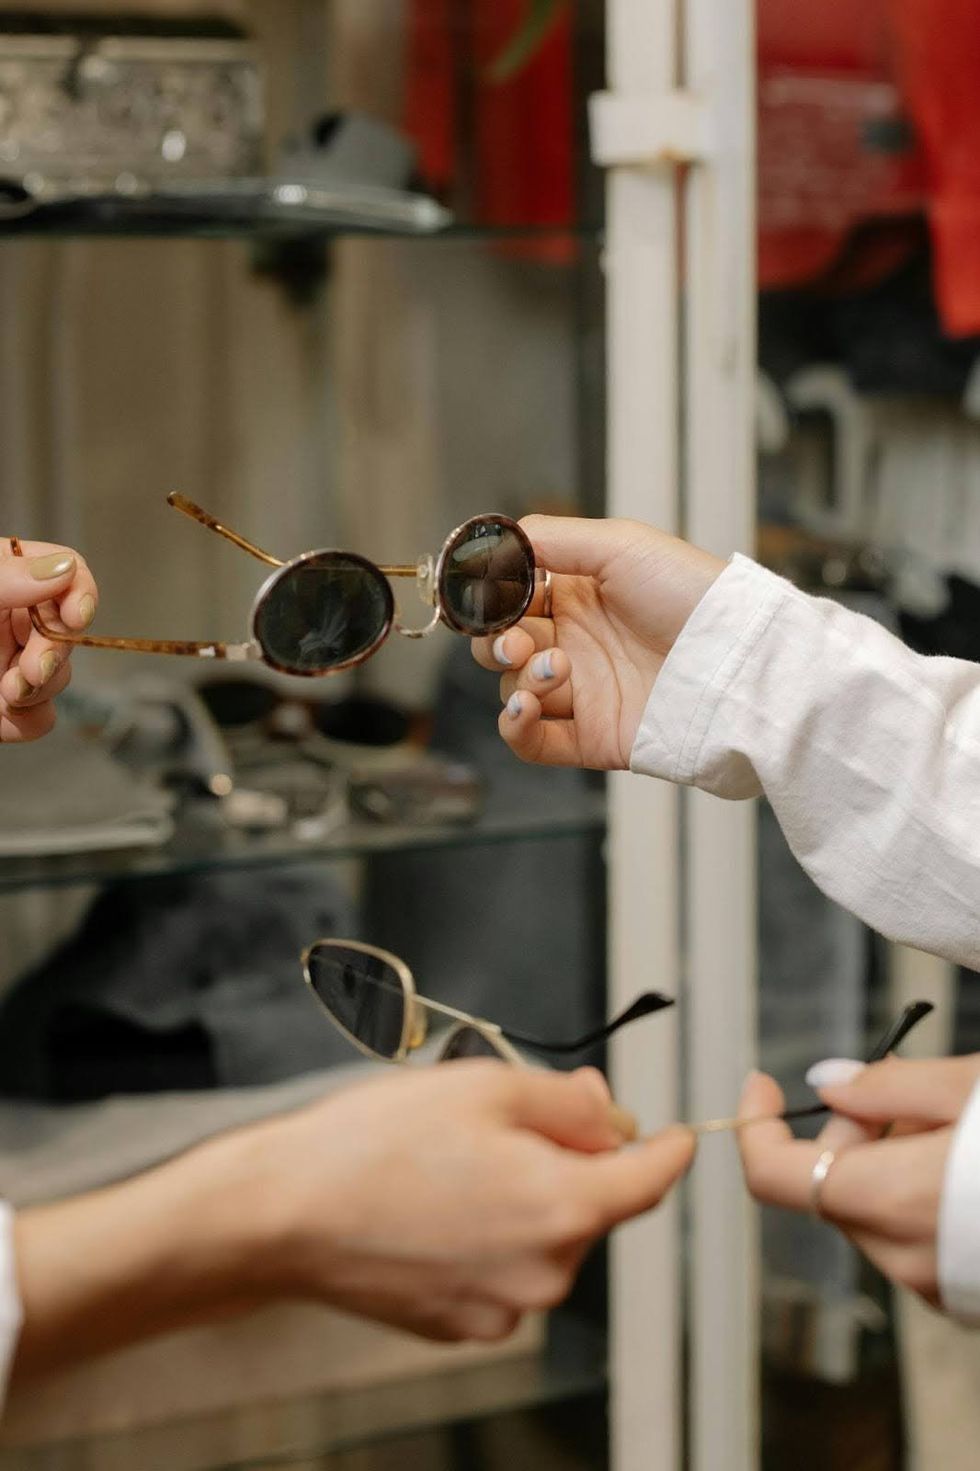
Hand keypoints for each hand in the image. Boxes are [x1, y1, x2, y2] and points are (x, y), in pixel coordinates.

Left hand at [0, 538, 97, 742]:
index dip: (79, 594)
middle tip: (30, 671)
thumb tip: (63, 568)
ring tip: (3, 695)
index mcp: (3, 579)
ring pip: (61, 678)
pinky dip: (24, 722)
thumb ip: (5, 578)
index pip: (66, 572)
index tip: (75, 618)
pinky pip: (40, 718)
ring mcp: (10, 665)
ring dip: (38, 691)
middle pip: (70, 631)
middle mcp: (10, 620)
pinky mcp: (4, 708)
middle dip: (55, 654)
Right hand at [240, 1062, 694, 1342]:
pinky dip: (490, 1237)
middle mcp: (546, 1273)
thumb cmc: (377, 1143)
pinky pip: (504, 1271)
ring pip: (546, 1238)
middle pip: (593, 1206)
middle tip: (514, 1117)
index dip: (669, 1148)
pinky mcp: (462, 1325)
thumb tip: (612, 1113)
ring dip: (527, 1200)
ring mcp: (503, 1308)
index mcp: (564, 1207)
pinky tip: (436, 1207)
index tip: (680, 1135)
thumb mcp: (487, 1085)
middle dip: (572, 1159)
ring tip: (454, 1163)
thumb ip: (569, 1100)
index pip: (650, 1180)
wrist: (287, 1212)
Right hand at [471, 516, 722, 769]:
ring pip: (513, 690)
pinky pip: (531, 742)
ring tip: (556, 667)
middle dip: (496, 641)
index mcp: (577, 596)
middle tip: (521, 639)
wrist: (735, 658)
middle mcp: (576, 643)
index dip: (491, 600)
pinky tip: (525, 707)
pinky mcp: (591, 737)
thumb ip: (551, 538)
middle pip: (501, 647)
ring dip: (519, 678)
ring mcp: (582, 692)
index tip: (486, 596)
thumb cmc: (691, 593)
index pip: (510, 600)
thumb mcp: (621, 544)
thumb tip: (496, 542)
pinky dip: (514, 726)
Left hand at [737, 1056, 979, 1307]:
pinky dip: (917, 1200)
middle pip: (828, 1185)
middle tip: (903, 1090)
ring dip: (886, 1164)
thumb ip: (888, 1087)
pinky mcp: (959, 1297)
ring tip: (946, 1128)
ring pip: (870, 1212)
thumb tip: (828, 1086)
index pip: (772, 1175)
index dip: (757, 1124)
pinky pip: (909, 1239)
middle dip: (849, 1132)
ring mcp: (934, 1286)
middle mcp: (903, 1256)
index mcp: (892, 1199)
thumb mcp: (969, 1089)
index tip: (763, 1087)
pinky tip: (960, 1170)